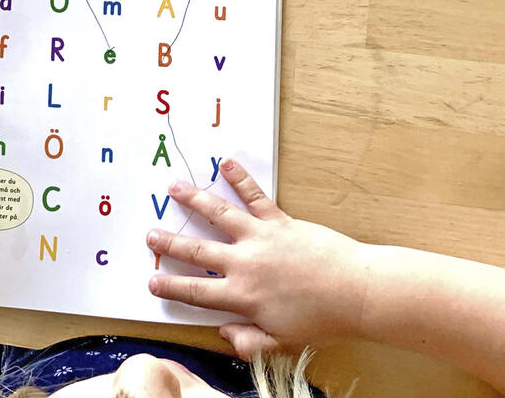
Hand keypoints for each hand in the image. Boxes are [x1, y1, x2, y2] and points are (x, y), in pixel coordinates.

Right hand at [147, 159, 368, 356]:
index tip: (152, 280)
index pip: (197, 293)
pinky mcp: (278, 220)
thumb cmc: (321, 320)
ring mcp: (259, 238)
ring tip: (174, 187)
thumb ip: (249, 342)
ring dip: (194, 200)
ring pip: (219, 214)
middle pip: (198, 251)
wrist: (353, 291)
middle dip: (171, 243)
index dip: (171, 286)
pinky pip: (255, 195)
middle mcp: (244, 264)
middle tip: (151, 234)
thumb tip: (223, 332)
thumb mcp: (281, 342)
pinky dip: (240, 177)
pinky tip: (226, 162)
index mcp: (242, 297)